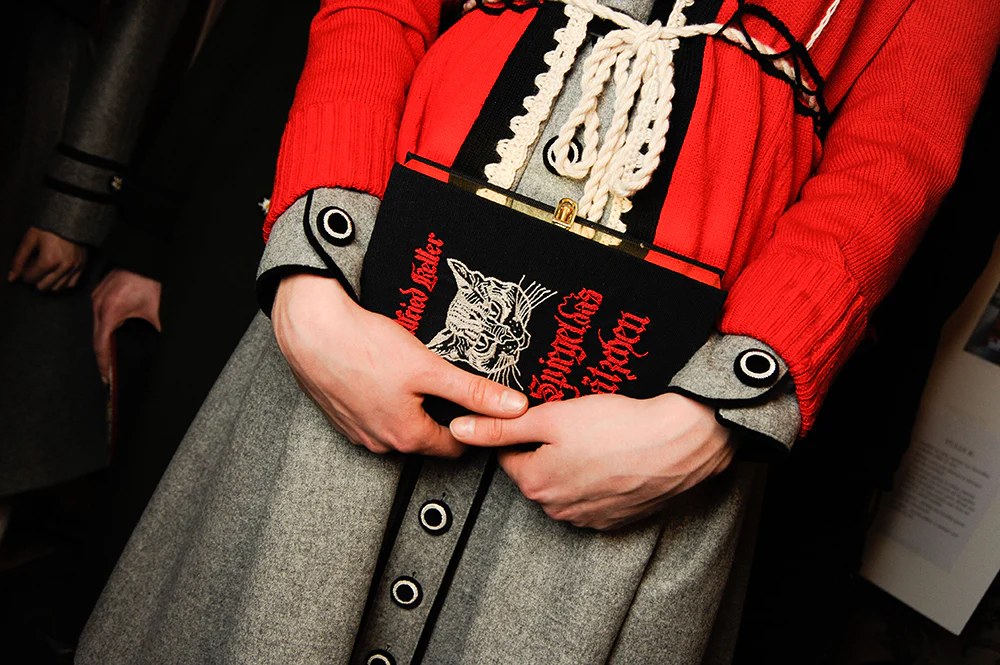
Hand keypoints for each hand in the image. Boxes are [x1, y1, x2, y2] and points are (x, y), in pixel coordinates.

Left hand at [7, 227, 86, 290]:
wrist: (72, 219)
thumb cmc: (48, 228)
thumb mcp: (30, 240)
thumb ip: (19, 260)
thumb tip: (11, 278)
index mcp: (49, 260)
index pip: (31, 278)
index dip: (25, 273)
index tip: (27, 264)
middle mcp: (63, 267)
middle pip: (43, 286)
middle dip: (36, 278)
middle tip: (36, 267)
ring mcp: (74, 268)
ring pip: (57, 288)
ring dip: (48, 282)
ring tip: (47, 270)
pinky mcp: (82, 267)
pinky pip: (71, 284)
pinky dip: (62, 282)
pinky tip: (57, 274)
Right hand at [91, 269, 162, 383]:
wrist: (146, 257)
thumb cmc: (150, 279)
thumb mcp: (157, 310)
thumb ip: (159, 330)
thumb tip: (167, 347)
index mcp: (110, 311)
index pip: (101, 345)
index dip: (103, 363)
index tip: (105, 377)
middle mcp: (99, 304)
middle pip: (97, 337)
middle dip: (103, 355)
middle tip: (109, 372)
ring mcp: (97, 297)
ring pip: (97, 325)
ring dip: (104, 340)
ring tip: (111, 356)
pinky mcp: (101, 292)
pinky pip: (99, 313)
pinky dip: (105, 326)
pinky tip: (113, 333)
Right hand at [271, 273, 527, 456]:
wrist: (311, 329)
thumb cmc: (365, 346)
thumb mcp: (430, 368)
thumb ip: (474, 392)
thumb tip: (514, 408)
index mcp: (407, 436)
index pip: (456, 447)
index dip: (473, 425)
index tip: (479, 404)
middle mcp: (381, 443)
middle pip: (427, 437)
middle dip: (442, 414)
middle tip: (448, 382)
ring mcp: (357, 431)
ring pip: (399, 425)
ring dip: (412, 407)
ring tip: (415, 374)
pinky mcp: (340, 415)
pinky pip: (374, 415)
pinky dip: (385, 400)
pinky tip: (385, 374)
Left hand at [449, 392, 733, 529]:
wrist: (679, 441)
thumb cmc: (617, 426)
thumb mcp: (550, 417)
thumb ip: (500, 427)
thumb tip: (459, 430)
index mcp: (536, 485)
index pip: (510, 455)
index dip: (526, 430)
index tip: (547, 415)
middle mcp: (559, 509)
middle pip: (538, 471)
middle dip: (550, 448)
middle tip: (578, 423)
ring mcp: (591, 517)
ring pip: (569, 484)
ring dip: (576, 464)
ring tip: (601, 438)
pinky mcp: (619, 518)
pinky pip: (597, 496)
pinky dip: (602, 478)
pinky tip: (617, 456)